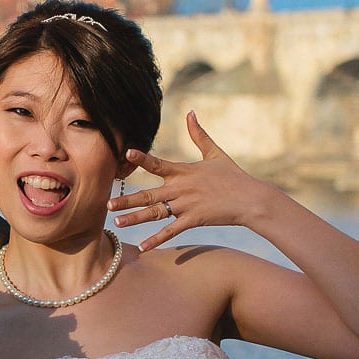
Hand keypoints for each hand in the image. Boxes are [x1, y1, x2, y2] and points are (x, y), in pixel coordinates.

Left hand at [108, 111, 266, 251]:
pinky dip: (158, 239)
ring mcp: (187, 205)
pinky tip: (144, 246)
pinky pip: (172, 230)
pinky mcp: (194, 220)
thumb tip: (190, 112)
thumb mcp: (215, 153)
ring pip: (156, 213)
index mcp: (184, 171)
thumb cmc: (233, 176)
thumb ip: (199, 135)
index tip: (126, 154)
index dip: (143, 158)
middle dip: (128, 199)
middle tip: (107, 203)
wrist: (251, 199)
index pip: (158, 164)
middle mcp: (182, 188)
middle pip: (149, 194)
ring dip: (136, 218)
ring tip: (117, 223)